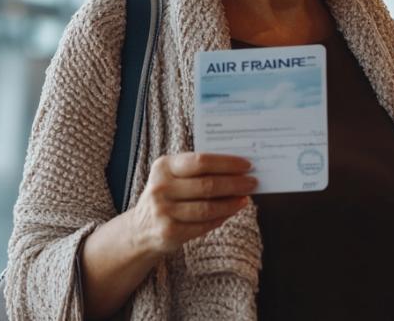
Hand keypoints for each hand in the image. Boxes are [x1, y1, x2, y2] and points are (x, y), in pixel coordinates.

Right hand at [131, 152, 256, 255]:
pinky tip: (232, 211)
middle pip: (207, 185)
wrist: (141, 229)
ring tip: (245, 198)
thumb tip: (238, 169)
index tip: (247, 165)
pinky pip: (204, 224)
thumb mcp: (174, 176)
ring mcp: (163, 211)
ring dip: (232, 203)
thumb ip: (199, 170)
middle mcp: (161, 188)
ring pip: (208, 207)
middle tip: (253, 182)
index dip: (227, 163)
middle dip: (235, 184)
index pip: (201, 161)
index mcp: (164, 166)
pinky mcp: (169, 232)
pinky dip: (222, 217)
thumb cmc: (167, 196)